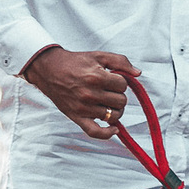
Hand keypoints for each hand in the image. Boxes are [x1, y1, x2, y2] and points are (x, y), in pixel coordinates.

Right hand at [22, 46, 140, 138]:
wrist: (49, 70)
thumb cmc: (75, 62)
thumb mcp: (98, 56)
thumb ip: (120, 61)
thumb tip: (138, 73)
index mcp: (96, 77)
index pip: (123, 85)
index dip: (121, 81)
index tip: (112, 79)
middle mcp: (90, 94)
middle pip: (121, 101)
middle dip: (119, 95)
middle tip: (109, 90)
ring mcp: (84, 108)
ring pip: (113, 116)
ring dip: (115, 110)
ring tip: (108, 103)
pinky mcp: (77, 117)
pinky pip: (96, 132)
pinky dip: (107, 133)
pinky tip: (114, 129)